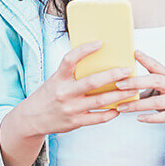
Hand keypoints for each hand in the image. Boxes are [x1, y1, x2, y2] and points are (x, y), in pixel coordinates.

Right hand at [15, 41, 140, 136]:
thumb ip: (72, 73)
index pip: (70, 60)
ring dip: (119, 94)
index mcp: (58, 78)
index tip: (100, 43)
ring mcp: (71, 109)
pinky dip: (111, 113)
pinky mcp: (75, 122)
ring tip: (132, 88)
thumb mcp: (55, 80)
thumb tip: (97, 58)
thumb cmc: (49, 94)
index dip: (85, 50)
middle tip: (128, 69)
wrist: (32, 119)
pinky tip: (119, 107)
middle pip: (92, 82)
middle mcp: (64, 93)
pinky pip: (98, 118)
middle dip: (113, 75)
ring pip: (100, 101)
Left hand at [112, 49, 164, 126]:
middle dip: (136, 82)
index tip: (133, 54)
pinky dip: (150, 118)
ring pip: (156, 102)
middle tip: (119, 85)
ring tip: (122, 107)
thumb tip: (127, 77)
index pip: (157, 66)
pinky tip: (138, 118)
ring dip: (137, 105)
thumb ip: (150, 80)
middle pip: (155, 81)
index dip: (146, 59)